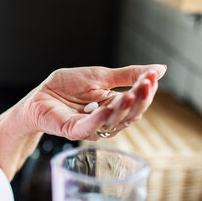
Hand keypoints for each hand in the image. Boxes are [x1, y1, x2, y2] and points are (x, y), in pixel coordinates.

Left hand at [23, 65, 166, 140]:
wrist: (40, 94)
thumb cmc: (68, 86)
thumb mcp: (101, 76)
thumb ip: (128, 75)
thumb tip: (160, 69)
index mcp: (115, 108)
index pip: (136, 102)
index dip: (145, 91)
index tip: (153, 77)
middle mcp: (107, 121)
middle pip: (130, 115)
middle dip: (140, 99)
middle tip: (147, 83)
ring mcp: (91, 128)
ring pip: (113, 122)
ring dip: (123, 108)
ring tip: (131, 93)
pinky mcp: (74, 131)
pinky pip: (90, 127)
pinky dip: (100, 118)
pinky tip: (108, 107)